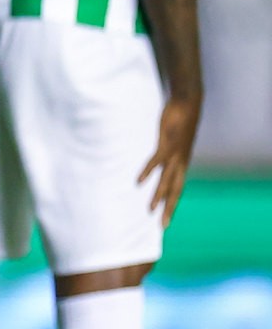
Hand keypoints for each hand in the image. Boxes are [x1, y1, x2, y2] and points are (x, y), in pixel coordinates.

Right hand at [137, 97, 198, 227]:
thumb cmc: (179, 119)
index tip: (165, 220)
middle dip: (169, 209)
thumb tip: (158, 155)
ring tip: (150, 210)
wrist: (189, 102)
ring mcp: (175, 154)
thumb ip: (167, 148)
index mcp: (182, 162)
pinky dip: (148, 172)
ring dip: (158, 196)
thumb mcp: (174, 138)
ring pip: (167, 180)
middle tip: (162, 226)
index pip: (178, 188)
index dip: (172, 204)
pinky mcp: (167, 144)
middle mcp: (181, 162)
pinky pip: (156, 162)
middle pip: (175, 190)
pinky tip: (139, 181)